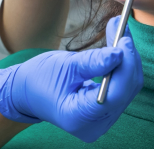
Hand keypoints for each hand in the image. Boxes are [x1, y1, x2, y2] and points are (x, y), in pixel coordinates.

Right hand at [0, 16, 142, 141]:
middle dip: (127, 58)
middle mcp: (94, 125)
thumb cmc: (40, 78)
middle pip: (125, 90)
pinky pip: (122, 88)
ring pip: (127, 88)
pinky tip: (118, 48)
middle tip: (122, 28)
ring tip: (119, 32)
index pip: (115, 93)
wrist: (27, 92)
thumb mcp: (65, 66)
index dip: (125, 65)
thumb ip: (93, 62)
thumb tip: (120, 53)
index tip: (124, 39)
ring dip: (126, 60)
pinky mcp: (104, 113)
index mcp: (79, 116)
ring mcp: (101, 121)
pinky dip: (121, 67)